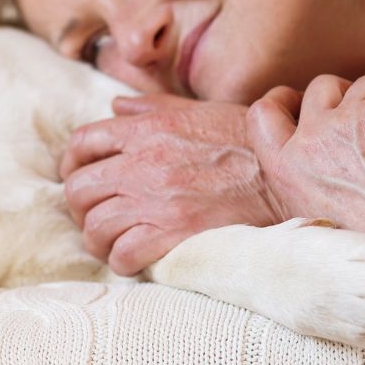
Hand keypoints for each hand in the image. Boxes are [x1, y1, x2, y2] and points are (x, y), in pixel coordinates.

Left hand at [61, 94, 287, 275]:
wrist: (290, 175)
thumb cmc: (249, 141)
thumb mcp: (199, 110)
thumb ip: (152, 107)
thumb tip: (116, 104)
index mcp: (148, 129)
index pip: (83, 142)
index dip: (74, 162)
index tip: (82, 176)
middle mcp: (144, 162)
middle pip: (79, 188)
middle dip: (81, 205)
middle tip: (96, 214)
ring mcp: (157, 199)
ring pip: (95, 225)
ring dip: (98, 238)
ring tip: (113, 241)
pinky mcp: (175, 233)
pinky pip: (123, 253)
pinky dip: (121, 260)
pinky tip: (133, 258)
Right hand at [246, 72, 364, 248]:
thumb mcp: (320, 219)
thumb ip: (305, 184)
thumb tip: (307, 163)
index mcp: (286, 170)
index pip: (262, 115)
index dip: (282, 100)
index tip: (299, 100)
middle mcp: (310, 140)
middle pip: (321, 88)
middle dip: (346, 93)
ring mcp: (347, 121)